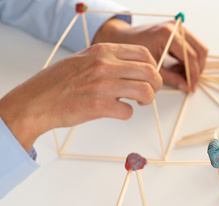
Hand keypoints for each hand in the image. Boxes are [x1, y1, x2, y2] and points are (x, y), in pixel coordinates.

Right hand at [0, 43, 161, 151]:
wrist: (36, 101)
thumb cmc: (60, 82)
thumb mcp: (84, 59)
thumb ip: (109, 60)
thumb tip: (136, 67)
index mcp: (102, 51)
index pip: (144, 54)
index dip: (152, 68)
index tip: (148, 77)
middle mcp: (104, 65)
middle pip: (150, 73)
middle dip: (156, 85)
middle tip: (149, 94)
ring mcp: (103, 86)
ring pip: (146, 92)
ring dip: (147, 100)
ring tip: (138, 103)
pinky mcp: (99, 106)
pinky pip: (128, 112)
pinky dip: (126, 114)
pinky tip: (115, 111)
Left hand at [93, 18, 207, 91]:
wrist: (122, 38)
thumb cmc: (132, 51)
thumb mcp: (152, 68)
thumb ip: (171, 78)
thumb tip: (185, 87)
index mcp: (167, 34)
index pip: (190, 56)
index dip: (193, 74)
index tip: (192, 86)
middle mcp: (175, 28)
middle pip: (200, 51)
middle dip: (197, 70)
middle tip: (190, 83)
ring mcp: (178, 28)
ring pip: (199, 48)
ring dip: (194, 65)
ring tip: (179, 74)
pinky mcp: (178, 31)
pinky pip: (193, 47)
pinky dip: (189, 60)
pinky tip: (176, 68)